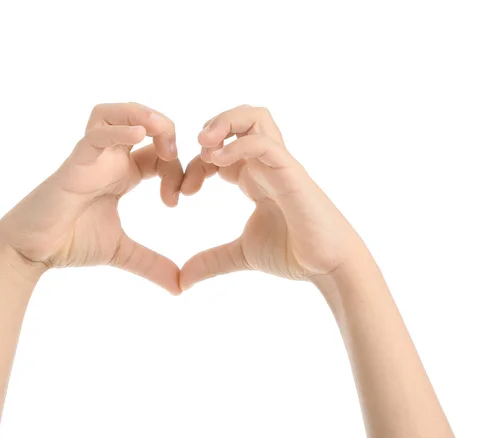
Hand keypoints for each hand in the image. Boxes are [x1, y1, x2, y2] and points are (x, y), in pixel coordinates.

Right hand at [0, 103, 183, 293]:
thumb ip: (152, 264)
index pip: (159, 153)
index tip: (179, 199)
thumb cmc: (71, 242)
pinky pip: (97, 134)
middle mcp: (108, 159)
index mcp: (122, 173)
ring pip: (115, 114)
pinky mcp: (75, 162)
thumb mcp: (123, 252)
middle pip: (142, 122)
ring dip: (143, 115)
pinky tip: (140, 136)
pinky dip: (119, 130)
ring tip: (161, 132)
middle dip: (167, 132)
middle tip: (176, 157)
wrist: (33, 251)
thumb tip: (181, 287)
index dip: (177, 168)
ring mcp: (91, 157)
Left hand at [179, 105, 363, 289]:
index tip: (178, 195)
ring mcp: (279, 165)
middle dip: (211, 125)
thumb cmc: (293, 254)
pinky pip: (265, 144)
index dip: (193, 164)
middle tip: (192, 152)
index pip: (218, 150)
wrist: (328, 267)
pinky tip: (217, 163)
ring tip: (203, 145)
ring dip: (224, 122)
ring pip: (255, 118)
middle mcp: (265, 165)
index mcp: (253, 177)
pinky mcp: (291, 173)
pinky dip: (238, 145)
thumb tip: (182, 281)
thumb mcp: (240, 255)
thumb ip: (211, 262)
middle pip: (241, 118)